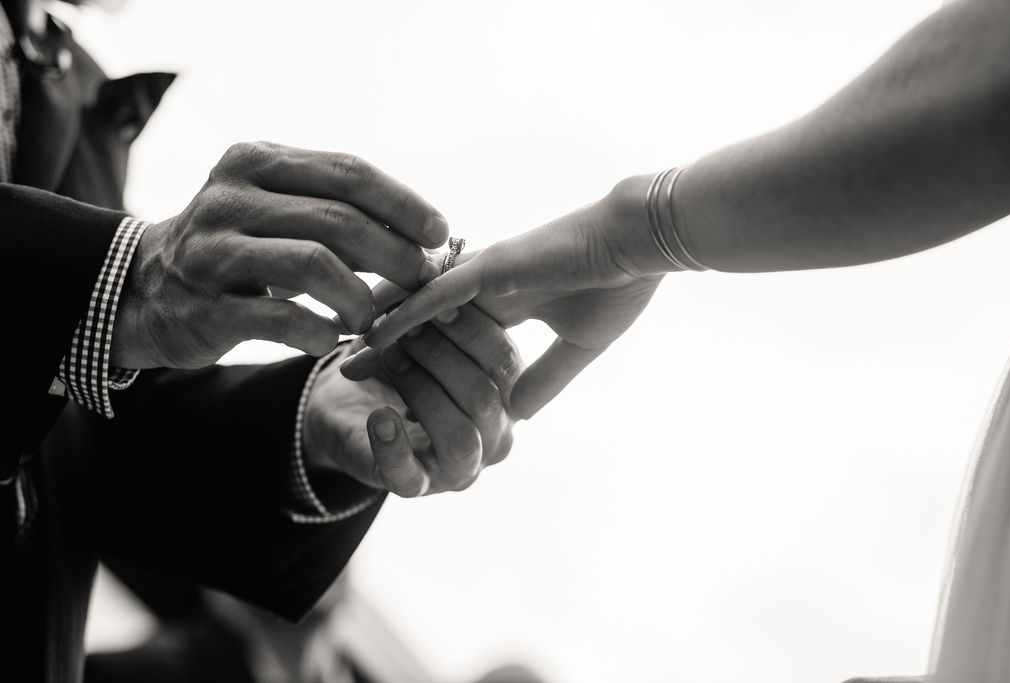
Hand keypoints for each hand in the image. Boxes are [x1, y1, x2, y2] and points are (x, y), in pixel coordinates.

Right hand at [111, 141, 448, 368]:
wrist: (140, 289)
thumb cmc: (234, 247)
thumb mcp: (275, 210)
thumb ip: (334, 210)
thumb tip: (421, 234)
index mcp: (256, 161)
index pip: (348, 172)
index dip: (402, 203)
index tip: (439, 233)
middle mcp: (230, 197)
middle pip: (337, 218)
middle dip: (393, 253)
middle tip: (420, 281)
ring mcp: (213, 251)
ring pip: (312, 264)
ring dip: (360, 296)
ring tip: (374, 318)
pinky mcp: (204, 307)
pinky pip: (281, 318)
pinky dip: (321, 331)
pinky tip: (334, 339)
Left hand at [305, 303, 520, 496]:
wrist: (347, 410)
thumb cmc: (397, 364)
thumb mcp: (423, 333)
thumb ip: (439, 313)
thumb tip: (438, 278)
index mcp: (506, 393)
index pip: (506, 362)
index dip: (473, 327)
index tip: (438, 296)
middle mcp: (494, 435)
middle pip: (486, 397)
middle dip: (443, 354)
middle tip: (407, 326)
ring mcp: (460, 466)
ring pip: (459, 434)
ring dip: (421, 389)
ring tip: (390, 358)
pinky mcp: (415, 485)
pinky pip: (408, 475)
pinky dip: (391, 446)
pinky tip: (378, 417)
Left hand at [364, 175, 663, 417]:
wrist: (641, 242)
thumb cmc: (620, 284)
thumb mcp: (579, 345)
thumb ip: (547, 377)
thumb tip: (518, 412)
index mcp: (507, 299)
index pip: (450, 328)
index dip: (420, 349)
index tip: (390, 375)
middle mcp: (485, 284)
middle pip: (420, 315)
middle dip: (383, 341)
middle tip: (343, 364)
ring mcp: (483, 273)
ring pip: (416, 302)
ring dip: (379, 329)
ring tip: (340, 354)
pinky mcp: (489, 268)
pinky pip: (434, 295)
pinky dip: (401, 316)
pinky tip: (370, 335)